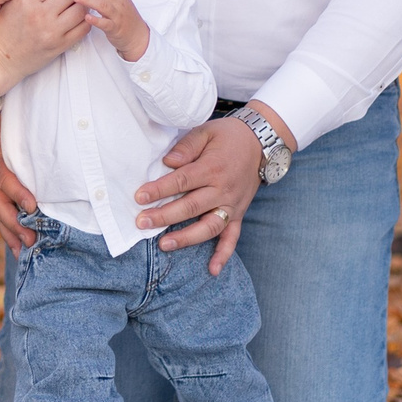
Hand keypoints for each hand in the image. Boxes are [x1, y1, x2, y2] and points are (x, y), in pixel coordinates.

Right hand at [0, 0, 90, 108]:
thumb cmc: (3, 29)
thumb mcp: (11, 2)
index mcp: (27, 0)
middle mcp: (40, 14)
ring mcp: (51, 31)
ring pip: (81, 10)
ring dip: (84, 5)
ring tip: (81, 4)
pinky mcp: (59, 46)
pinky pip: (82, 29)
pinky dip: (85, 21)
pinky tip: (81, 19)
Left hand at [0, 111, 37, 253]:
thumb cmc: (12, 124)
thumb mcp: (24, 150)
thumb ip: (35, 167)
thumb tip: (57, 184)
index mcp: (0, 178)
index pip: (3, 211)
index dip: (9, 232)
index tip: (21, 253)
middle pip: (0, 212)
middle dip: (12, 233)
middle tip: (28, 251)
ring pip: (0, 201)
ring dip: (15, 220)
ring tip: (30, 236)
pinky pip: (5, 177)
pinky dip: (18, 193)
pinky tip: (30, 204)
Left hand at [75, 0, 149, 61]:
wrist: (138, 37)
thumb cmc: (126, 19)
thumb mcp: (119, 4)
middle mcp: (120, 4)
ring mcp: (118, 16)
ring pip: (103, 5)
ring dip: (89, 1)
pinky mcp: (116, 29)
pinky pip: (105, 23)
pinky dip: (96, 20)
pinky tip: (86, 18)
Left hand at [136, 115, 266, 274]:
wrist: (262, 142)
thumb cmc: (229, 136)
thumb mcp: (207, 131)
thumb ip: (187, 146)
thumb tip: (169, 162)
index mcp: (213, 167)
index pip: (182, 181)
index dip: (159, 190)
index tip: (139, 197)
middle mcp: (223, 189)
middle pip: (191, 207)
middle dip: (164, 216)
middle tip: (142, 223)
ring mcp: (233, 204)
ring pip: (209, 226)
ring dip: (187, 238)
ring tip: (164, 245)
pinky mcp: (240, 213)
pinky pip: (233, 237)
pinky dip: (224, 254)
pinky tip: (212, 270)